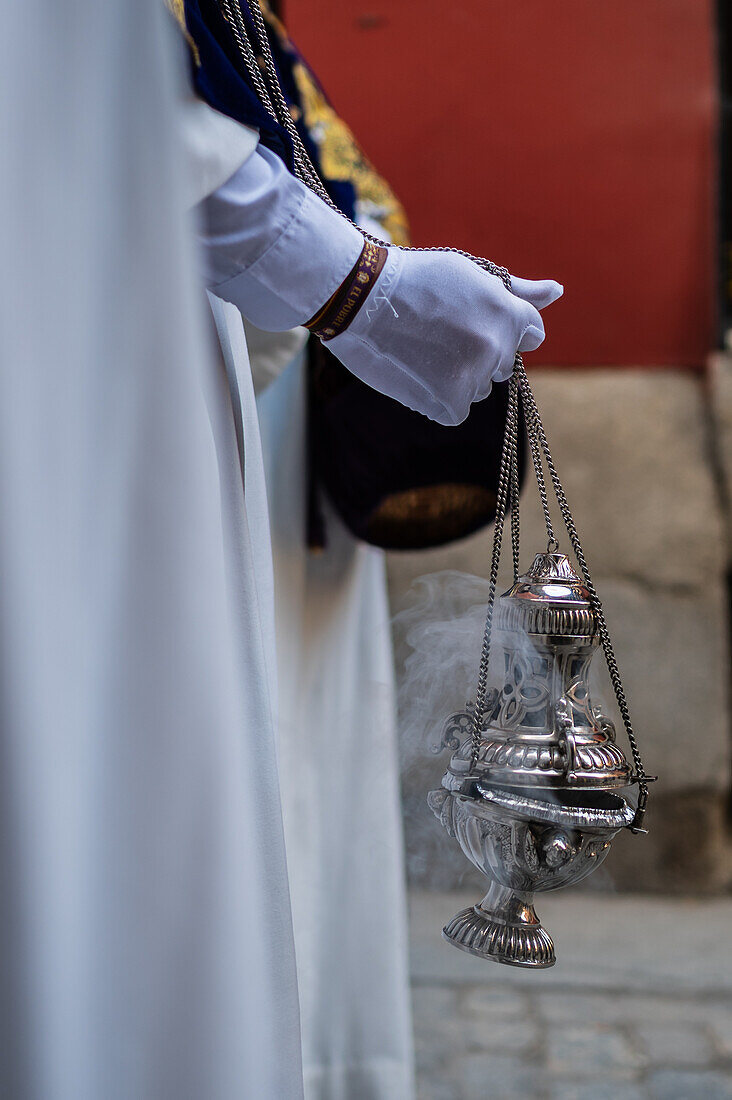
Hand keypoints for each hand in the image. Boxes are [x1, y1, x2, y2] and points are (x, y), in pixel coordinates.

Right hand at [327, 249, 561, 425]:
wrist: (360, 299)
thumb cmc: (414, 279)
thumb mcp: (470, 274)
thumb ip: (518, 291)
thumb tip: (558, 292)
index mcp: (507, 312)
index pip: (531, 333)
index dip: (501, 327)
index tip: (470, 321)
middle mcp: (496, 346)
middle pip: (502, 364)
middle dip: (478, 353)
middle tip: (437, 332)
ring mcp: (473, 377)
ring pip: (479, 388)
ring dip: (458, 377)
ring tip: (422, 349)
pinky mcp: (449, 404)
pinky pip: (458, 409)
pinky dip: (439, 398)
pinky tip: (417, 372)